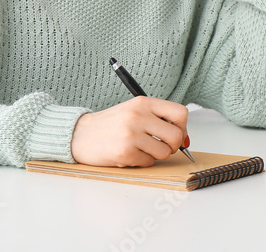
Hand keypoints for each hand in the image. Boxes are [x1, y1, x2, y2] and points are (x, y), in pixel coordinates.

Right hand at [70, 97, 189, 166]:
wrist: (80, 134)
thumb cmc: (110, 125)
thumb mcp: (133, 111)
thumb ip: (157, 119)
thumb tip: (185, 139)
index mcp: (142, 103)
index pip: (180, 113)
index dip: (183, 127)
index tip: (176, 133)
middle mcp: (138, 116)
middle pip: (176, 136)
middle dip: (172, 146)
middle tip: (159, 145)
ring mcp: (131, 134)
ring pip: (165, 152)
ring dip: (155, 155)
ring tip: (140, 149)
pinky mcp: (125, 152)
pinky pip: (149, 162)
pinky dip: (142, 161)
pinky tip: (129, 154)